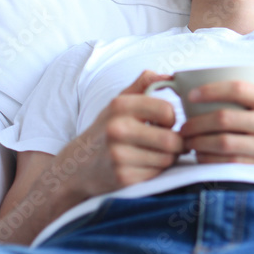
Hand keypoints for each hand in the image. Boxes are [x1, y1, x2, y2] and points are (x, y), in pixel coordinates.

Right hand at [64, 71, 180, 196]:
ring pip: (167, 159)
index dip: (171, 119)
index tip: (164, 123)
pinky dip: (155, 171)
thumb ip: (145, 83)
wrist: (76, 165)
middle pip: (172, 140)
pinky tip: (142, 165)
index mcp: (120, 106)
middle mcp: (117, 129)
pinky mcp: (122, 178)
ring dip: (167, 158)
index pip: (167, 111)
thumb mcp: (120, 101)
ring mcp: (118, 155)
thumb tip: (171, 76)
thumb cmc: (107, 129)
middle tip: (168, 142)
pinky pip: (157, 174)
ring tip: (154, 153)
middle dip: (176, 143)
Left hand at [179, 81, 253, 193]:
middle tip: (182, 125)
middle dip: (195, 122)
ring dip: (198, 142)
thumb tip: (244, 78)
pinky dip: (210, 161)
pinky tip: (202, 159)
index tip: (192, 94)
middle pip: (222, 118)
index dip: (210, 89)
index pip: (238, 87)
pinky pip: (229, 165)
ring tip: (187, 142)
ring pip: (221, 142)